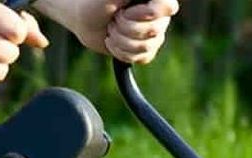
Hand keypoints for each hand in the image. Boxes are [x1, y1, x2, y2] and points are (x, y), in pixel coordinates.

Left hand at [37, 0, 177, 63]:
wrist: (84, 21)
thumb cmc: (94, 3)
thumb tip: (150, 5)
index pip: (167, 7)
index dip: (145, 14)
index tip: (122, 11)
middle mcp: (159, 14)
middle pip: (154, 30)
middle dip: (125, 27)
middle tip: (114, 18)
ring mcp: (155, 33)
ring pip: (146, 47)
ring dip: (121, 40)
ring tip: (111, 29)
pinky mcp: (146, 50)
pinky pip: (142, 58)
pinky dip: (122, 52)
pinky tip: (114, 42)